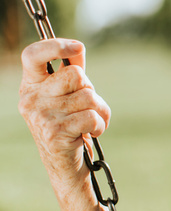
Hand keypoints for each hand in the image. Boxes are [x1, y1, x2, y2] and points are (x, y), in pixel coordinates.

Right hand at [18, 38, 110, 191]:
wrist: (66, 164)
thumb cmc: (70, 125)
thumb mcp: (66, 96)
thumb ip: (69, 72)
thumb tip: (77, 48)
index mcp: (30, 86)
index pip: (32, 55)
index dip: (55, 45)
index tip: (77, 48)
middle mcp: (30, 99)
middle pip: (76, 75)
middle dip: (91, 90)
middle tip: (86, 107)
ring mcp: (41, 116)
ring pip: (88, 96)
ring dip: (100, 110)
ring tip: (91, 122)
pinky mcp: (55, 133)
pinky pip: (92, 116)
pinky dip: (100, 125)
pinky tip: (91, 133)